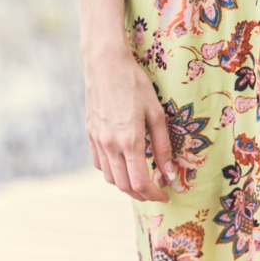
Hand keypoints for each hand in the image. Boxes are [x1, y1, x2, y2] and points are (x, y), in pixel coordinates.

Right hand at [83, 45, 172, 200]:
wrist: (105, 65)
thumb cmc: (135, 84)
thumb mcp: (156, 113)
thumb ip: (163, 146)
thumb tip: (170, 173)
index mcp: (130, 141)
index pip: (140, 182)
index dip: (154, 195)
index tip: (166, 195)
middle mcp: (110, 145)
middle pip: (124, 186)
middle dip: (141, 195)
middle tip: (156, 192)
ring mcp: (97, 140)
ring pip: (110, 177)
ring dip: (126, 185)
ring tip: (142, 180)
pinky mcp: (90, 134)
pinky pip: (99, 163)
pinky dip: (112, 172)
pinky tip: (123, 165)